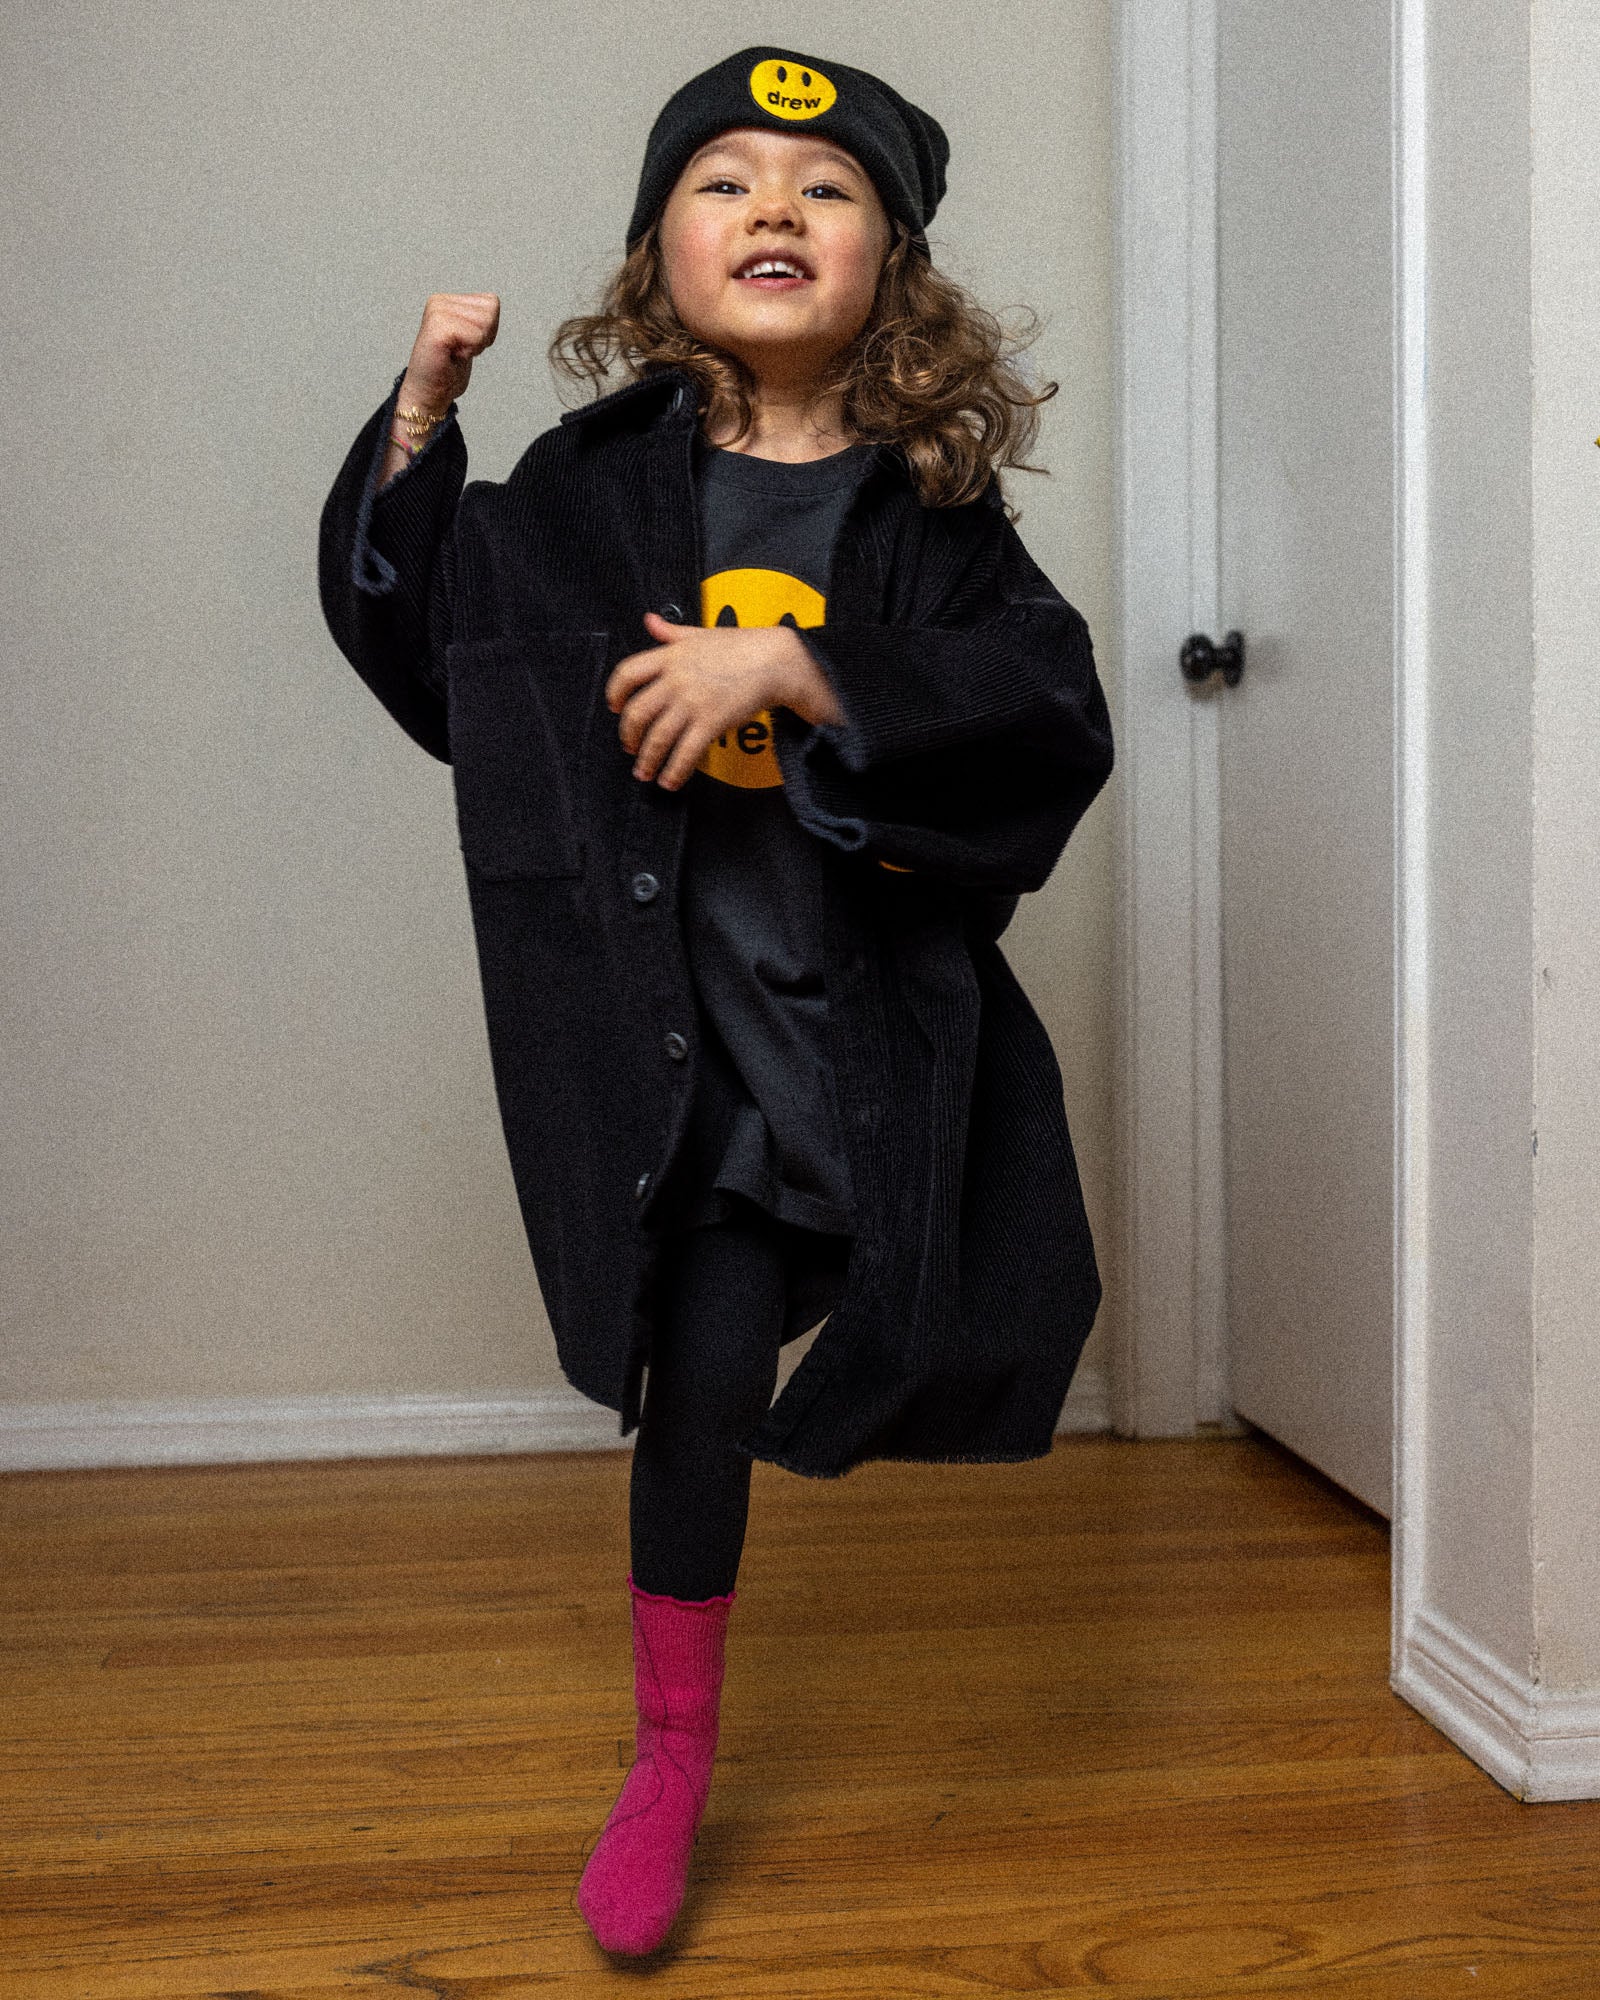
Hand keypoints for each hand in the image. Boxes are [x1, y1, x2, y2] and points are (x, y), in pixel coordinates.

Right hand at [401, 292, 499, 412]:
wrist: (427, 393)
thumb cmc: (447, 369)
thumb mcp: (469, 336)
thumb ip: (480, 316)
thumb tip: (493, 302)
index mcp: (446, 301)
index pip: (491, 302)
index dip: (487, 330)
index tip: (466, 344)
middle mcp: (439, 302)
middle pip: (491, 310)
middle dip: (483, 337)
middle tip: (460, 350)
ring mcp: (437, 312)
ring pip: (486, 322)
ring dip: (475, 344)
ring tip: (455, 353)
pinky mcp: (438, 328)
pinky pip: (476, 335)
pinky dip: (470, 351)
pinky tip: (452, 356)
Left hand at [605, 612, 841, 789]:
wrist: (775, 660)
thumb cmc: (742, 646)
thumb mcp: (700, 633)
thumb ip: (671, 632)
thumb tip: (650, 620)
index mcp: (670, 656)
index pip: (627, 673)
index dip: (614, 693)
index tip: (614, 707)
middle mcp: (676, 679)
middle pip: (636, 712)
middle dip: (629, 736)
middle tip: (631, 748)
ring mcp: (693, 702)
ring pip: (657, 738)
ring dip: (648, 761)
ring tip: (645, 773)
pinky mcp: (711, 722)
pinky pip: (685, 753)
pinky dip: (674, 772)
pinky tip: (670, 781)